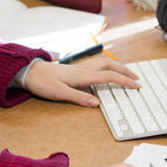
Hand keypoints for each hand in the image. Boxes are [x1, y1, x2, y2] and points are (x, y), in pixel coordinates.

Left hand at [23, 55, 138, 106]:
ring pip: (103, 63)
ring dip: (116, 67)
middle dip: (125, 71)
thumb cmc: (42, 82)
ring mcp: (78, 68)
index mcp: (82, 76)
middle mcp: (83, 69)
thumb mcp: (59, 93)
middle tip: (137, 78)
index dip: (125, 81)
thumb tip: (97, 103)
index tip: (137, 86)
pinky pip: (95, 66)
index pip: (109, 77)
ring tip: (125, 74)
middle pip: (109, 65)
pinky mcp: (74, 70)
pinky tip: (105, 73)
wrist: (29, 71)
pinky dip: (106, 68)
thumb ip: (78, 97)